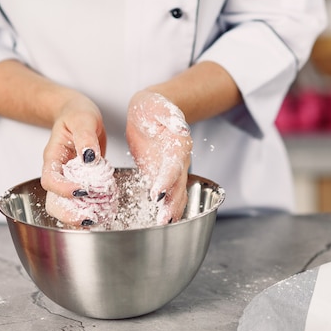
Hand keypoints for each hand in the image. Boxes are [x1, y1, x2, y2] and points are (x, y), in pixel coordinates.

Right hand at [40, 91, 106, 225]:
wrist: (78, 114)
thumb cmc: (77, 113)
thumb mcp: (82, 119)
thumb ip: (85, 137)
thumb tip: (89, 157)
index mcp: (53, 157)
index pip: (49, 180)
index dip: (63, 189)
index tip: (83, 190)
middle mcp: (58, 172)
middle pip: (53, 202)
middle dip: (69, 214)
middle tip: (90, 218)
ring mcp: (68, 180)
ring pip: (66, 206)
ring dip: (81, 215)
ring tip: (99, 218)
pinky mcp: (80, 183)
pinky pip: (81, 201)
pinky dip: (92, 208)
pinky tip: (106, 210)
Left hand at [126, 90, 191, 223]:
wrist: (149, 111)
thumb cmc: (153, 106)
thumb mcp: (157, 105)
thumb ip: (168, 115)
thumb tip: (181, 126)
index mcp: (178, 144)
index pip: (173, 166)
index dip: (167, 180)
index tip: (157, 194)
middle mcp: (178, 160)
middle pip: (178, 185)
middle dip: (172, 203)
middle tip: (163, 221)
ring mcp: (170, 170)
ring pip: (175, 193)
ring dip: (171, 209)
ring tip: (163, 224)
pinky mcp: (159, 175)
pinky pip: (164, 193)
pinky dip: (164, 207)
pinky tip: (159, 222)